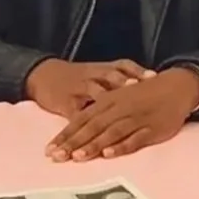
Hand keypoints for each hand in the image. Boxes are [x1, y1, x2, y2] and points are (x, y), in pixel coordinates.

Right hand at [23, 58, 153, 118]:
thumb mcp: (99, 74)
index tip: (154, 77)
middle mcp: (92, 76)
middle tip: (136, 87)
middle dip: (122, 82)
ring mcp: (79, 88)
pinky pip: (74, 114)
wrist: (45, 74)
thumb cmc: (78, 77)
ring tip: (116, 108)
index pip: (123, 67)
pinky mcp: (65, 102)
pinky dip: (81, 124)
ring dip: (102, 102)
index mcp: (103, 69)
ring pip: (90, 96)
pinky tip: (90, 132)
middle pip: (109, 77)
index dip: (138, 71)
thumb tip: (147, 83)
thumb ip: (119, 80)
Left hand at [45, 68, 198, 161]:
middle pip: (92, 127)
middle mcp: (119, 108)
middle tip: (56, 158)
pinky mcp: (152, 128)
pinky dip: (121, 146)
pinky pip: (135, 138)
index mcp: (108, 100)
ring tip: (77, 157)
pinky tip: (109, 154)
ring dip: (94, 145)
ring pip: (111, 132)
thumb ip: (101, 114)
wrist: (176, 86)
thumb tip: (78, 132)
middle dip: (73, 143)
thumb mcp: (119, 98)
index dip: (65, 135)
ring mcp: (135, 118)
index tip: (49, 150)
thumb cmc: (143, 94)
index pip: (81, 119)